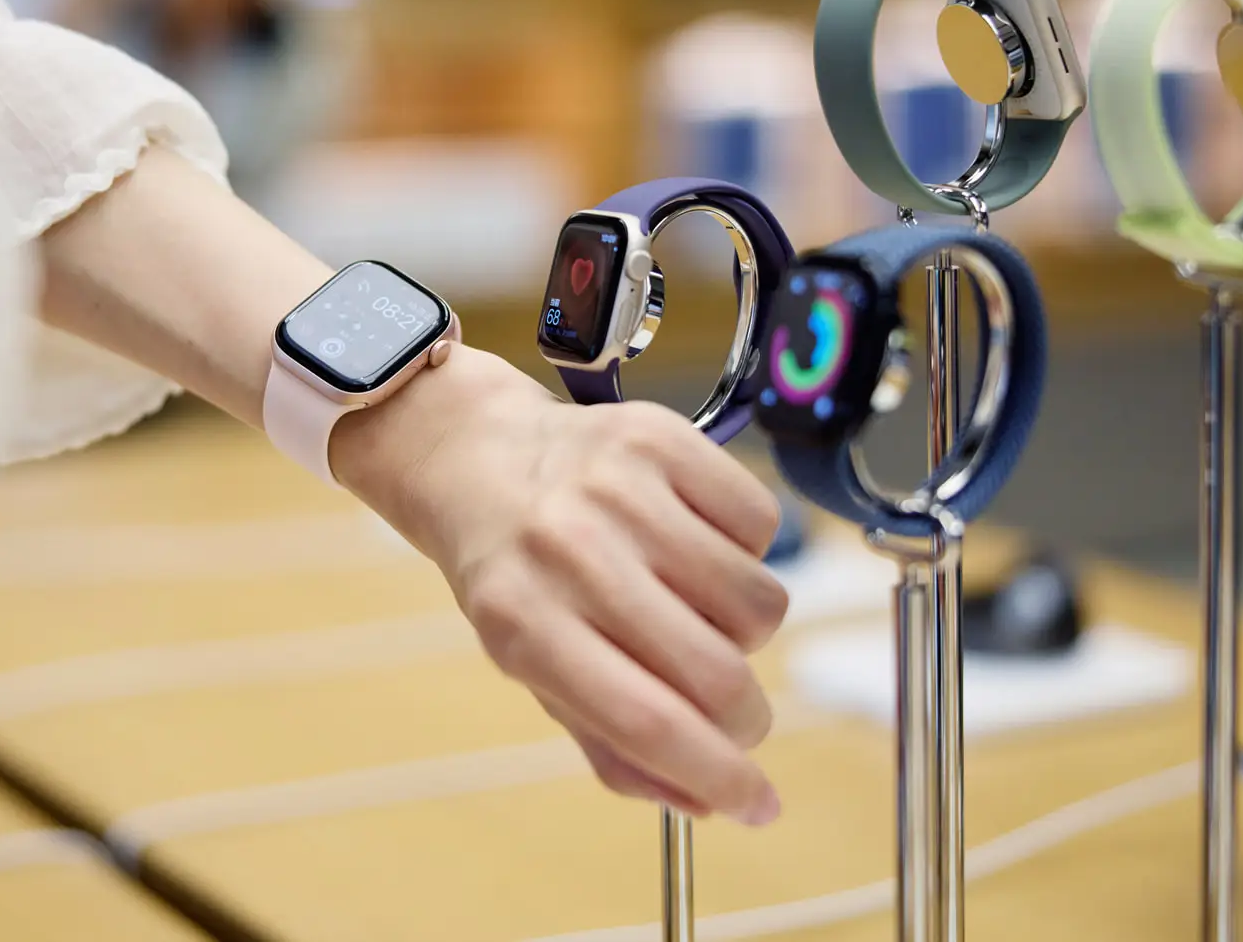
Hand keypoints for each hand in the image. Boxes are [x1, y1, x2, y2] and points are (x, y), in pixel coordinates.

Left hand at [335, 348, 789, 824]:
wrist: (479, 460)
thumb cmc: (517, 578)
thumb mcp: (534, 670)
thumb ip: (615, 745)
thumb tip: (710, 800)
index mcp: (524, 626)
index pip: (649, 722)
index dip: (720, 776)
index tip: (760, 805)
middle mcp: (569, 552)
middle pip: (715, 672)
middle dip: (744, 717)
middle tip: (732, 711)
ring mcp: (619, 489)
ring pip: (756, 601)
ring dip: (742, 626)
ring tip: (692, 605)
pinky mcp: (661, 437)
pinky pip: (762, 523)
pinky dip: (745, 549)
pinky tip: (695, 542)